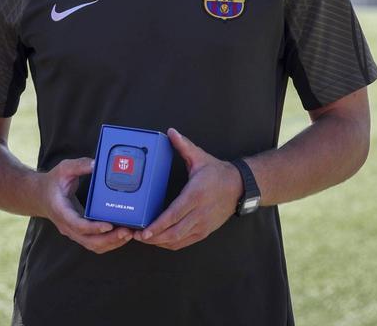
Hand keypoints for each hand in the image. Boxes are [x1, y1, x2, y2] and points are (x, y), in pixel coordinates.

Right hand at [40, 158, 132, 253]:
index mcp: (62, 211)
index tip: (109, 225)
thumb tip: (96, 164)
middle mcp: (67, 226)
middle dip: (109, 239)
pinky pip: (94, 244)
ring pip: (93, 246)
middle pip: (89, 241)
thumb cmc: (53, 182)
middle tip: (127, 231)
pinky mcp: (80, 234)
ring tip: (128, 234)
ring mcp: (73, 232)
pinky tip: (121, 235)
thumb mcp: (63, 169)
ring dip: (111, 243)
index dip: (94, 228)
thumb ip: (79, 165)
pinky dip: (109, 243)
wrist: (40, 196)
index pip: (78, 225)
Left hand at [134, 129, 240, 250]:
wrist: (240, 187)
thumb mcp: (200, 157)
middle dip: (153, 237)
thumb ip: (184, 146)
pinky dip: (170, 244)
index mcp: (195, 195)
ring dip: (160, 242)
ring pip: (178, 240)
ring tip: (144, 239)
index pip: (174, 214)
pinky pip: (185, 242)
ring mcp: (203, 225)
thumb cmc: (217, 172)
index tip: (144, 231)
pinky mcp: (205, 231)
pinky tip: (158, 240)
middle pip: (174, 232)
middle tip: (137, 236)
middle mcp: (199, 213)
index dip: (158, 225)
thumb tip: (171, 132)